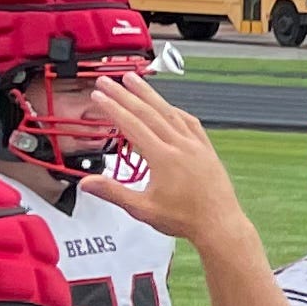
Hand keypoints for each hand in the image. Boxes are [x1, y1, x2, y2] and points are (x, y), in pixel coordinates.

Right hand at [78, 82, 254, 249]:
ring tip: (134, 81)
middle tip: (108, 80)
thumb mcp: (142, 209)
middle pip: (148, 112)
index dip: (113, 108)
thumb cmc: (185, 219)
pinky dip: (176, 111)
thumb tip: (86, 182)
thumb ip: (113, 192)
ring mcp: (196, 146)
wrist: (220, 224)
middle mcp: (181, 146)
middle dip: (125, 94)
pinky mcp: (207, 150)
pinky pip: (190, 123)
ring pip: (170, 112)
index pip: (132, 125)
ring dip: (150, 95)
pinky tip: (169, 107)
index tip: (99, 95)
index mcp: (163, 157)